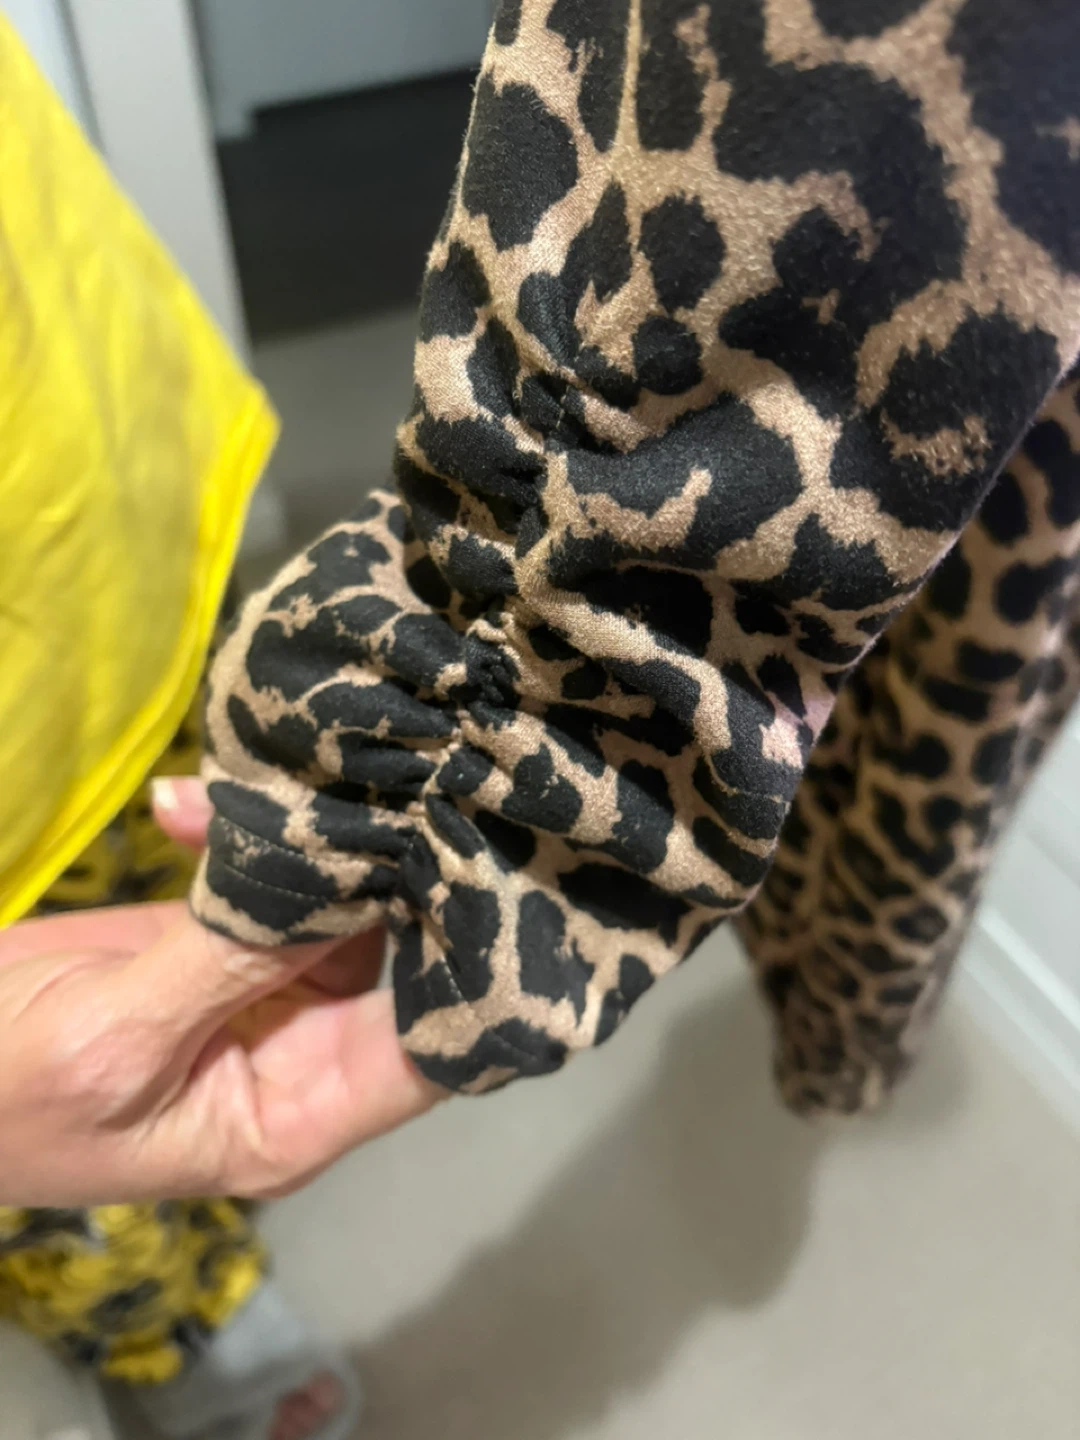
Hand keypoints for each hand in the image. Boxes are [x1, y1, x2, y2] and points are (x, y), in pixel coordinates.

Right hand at [0, 780, 444, 1204]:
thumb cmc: (2, 1092)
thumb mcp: (115, 1045)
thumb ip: (230, 965)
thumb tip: (349, 889)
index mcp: (296, 1115)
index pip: (429, 1049)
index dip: (473, 973)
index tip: (486, 879)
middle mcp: (307, 1054)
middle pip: (401, 959)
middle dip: (402, 875)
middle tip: (404, 784)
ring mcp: (270, 988)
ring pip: (344, 901)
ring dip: (318, 840)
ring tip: (278, 782)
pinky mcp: (224, 935)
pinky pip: (272, 875)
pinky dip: (240, 831)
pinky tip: (181, 803)